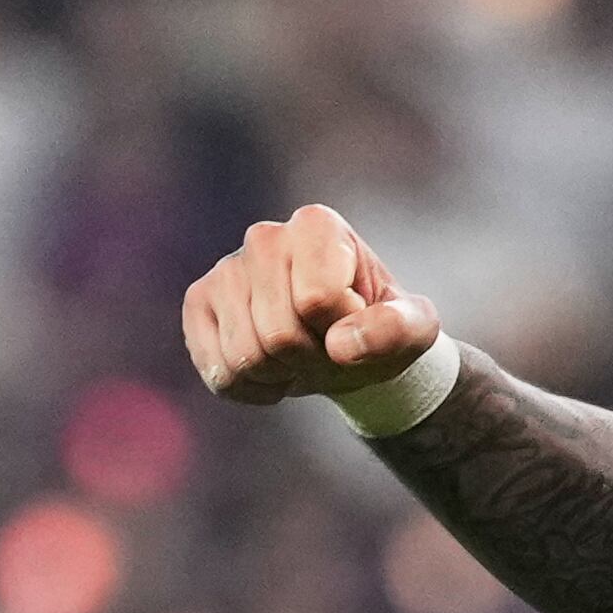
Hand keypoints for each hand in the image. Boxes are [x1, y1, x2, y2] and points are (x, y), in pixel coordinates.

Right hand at [181, 205, 443, 407]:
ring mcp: (226, 269)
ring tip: (300, 354)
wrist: (345, 344)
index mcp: (317, 225)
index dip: (344, 330)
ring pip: (246, 356)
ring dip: (282, 375)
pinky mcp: (199, 303)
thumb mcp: (413, 329)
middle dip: (311, 359)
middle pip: (279, 334)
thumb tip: (342, 344)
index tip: (354, 322)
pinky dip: (251, 387)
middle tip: (327, 347)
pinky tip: (270, 367)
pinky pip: (220, 372)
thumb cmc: (380, 327)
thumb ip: (396, 329)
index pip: (318, 299)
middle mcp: (265, 237)